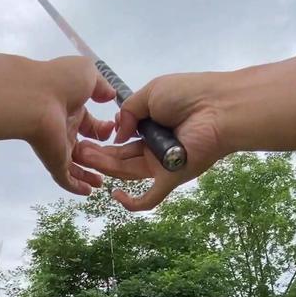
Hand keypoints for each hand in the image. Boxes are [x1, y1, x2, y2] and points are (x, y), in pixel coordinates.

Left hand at [28, 56, 114, 195]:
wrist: (34, 97)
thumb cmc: (60, 82)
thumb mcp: (88, 74)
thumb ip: (100, 85)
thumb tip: (109, 95)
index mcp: (71, 110)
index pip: (89, 125)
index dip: (103, 130)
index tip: (113, 130)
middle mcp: (64, 130)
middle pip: (82, 147)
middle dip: (97, 155)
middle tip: (112, 160)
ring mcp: (58, 147)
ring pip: (74, 166)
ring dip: (88, 175)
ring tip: (101, 183)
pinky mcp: (54, 162)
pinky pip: (65, 179)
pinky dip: (76, 186)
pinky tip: (88, 192)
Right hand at [74, 72, 230, 209]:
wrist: (218, 107)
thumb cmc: (188, 95)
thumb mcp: (150, 93)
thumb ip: (129, 111)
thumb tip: (117, 133)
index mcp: (152, 129)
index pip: (124, 142)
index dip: (105, 142)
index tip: (87, 138)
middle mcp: (155, 150)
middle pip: (121, 159)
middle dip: (98, 156)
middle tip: (77, 151)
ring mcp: (161, 166)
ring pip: (128, 174)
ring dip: (105, 168)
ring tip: (83, 157)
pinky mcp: (170, 178)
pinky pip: (150, 197)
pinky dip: (132, 202)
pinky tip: (115, 196)